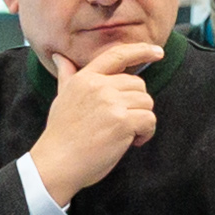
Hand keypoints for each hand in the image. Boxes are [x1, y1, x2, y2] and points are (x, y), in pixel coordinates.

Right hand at [28, 35, 162, 203]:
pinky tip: (131, 142)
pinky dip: (146, 133)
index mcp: (85, 78)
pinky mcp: (122, 121)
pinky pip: (149, 120)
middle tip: (122, 123)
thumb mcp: (61, 98)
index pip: (117, 55)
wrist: (57, 163)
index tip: (158, 52)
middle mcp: (99, 86)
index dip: (141, 50)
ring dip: (142, 120)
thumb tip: (60, 57)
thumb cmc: (60, 136)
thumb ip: (66, 76)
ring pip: (147, 103)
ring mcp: (111, 103)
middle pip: (138, 85)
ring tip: (124, 134)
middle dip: (136, 105)